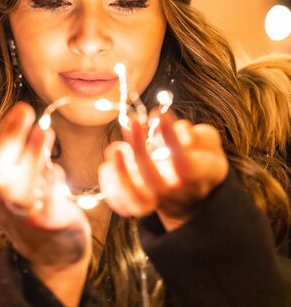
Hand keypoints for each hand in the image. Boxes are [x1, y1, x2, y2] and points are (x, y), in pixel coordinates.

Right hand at [0, 102, 91, 270]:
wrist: (51, 247)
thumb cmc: (27, 198)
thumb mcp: (7, 179)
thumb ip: (7, 150)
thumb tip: (19, 113)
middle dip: (9, 139)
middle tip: (24, 108)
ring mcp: (24, 217)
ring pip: (21, 189)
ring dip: (33, 155)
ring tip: (43, 129)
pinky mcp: (49, 222)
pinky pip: (49, 201)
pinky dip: (51, 180)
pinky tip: (55, 165)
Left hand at [98, 109, 228, 229]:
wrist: (196, 191)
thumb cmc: (202, 158)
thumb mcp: (209, 144)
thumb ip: (198, 135)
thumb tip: (180, 132)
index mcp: (198, 177)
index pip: (184, 162)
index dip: (171, 139)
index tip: (160, 113)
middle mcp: (176, 193)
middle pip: (154, 181)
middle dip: (140, 150)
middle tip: (133, 122)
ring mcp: (158, 201)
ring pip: (137, 198)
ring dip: (121, 171)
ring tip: (116, 147)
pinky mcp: (142, 204)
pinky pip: (122, 203)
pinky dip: (113, 186)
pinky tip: (108, 164)